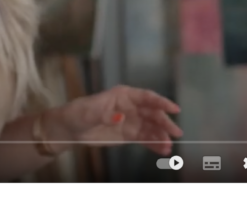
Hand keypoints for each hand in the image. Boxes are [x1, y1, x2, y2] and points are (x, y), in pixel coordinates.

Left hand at [55, 85, 182, 155]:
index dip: (161, 102)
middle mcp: (130, 106)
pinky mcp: (129, 135)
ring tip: (168, 148)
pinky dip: (155, 144)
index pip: (145, 97)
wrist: (70, 129)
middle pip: (152, 113)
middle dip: (164, 122)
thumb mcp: (89, 112)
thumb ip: (105, 114)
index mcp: (122, 95)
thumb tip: (121, 117)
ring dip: (161, 136)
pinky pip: (145, 139)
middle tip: (176, 133)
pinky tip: (162, 151)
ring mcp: (131, 121)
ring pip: (151, 127)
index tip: (175, 109)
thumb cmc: (78, 114)